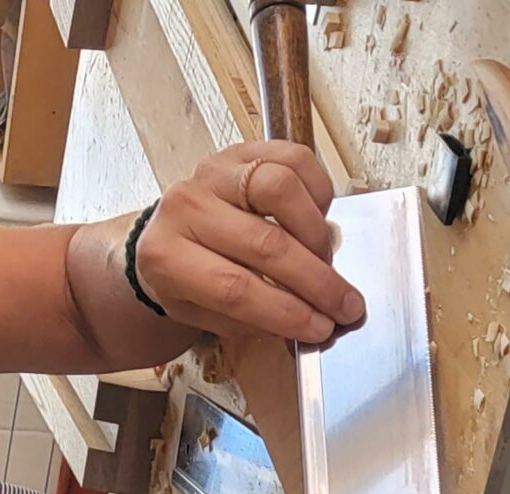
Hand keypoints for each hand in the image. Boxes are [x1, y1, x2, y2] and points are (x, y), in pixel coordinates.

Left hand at [133, 141, 365, 346]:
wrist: (168, 233)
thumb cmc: (186, 279)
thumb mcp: (204, 313)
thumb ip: (252, 319)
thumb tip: (314, 320)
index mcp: (165, 257)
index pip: (234, 288)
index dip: (285, 311)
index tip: (320, 328)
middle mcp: (185, 206)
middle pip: (266, 243)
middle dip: (315, 282)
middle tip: (344, 305)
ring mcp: (214, 171)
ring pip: (282, 189)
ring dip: (317, 233)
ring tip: (326, 261)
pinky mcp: (241, 150)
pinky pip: (294, 160)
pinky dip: (318, 192)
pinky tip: (318, 221)